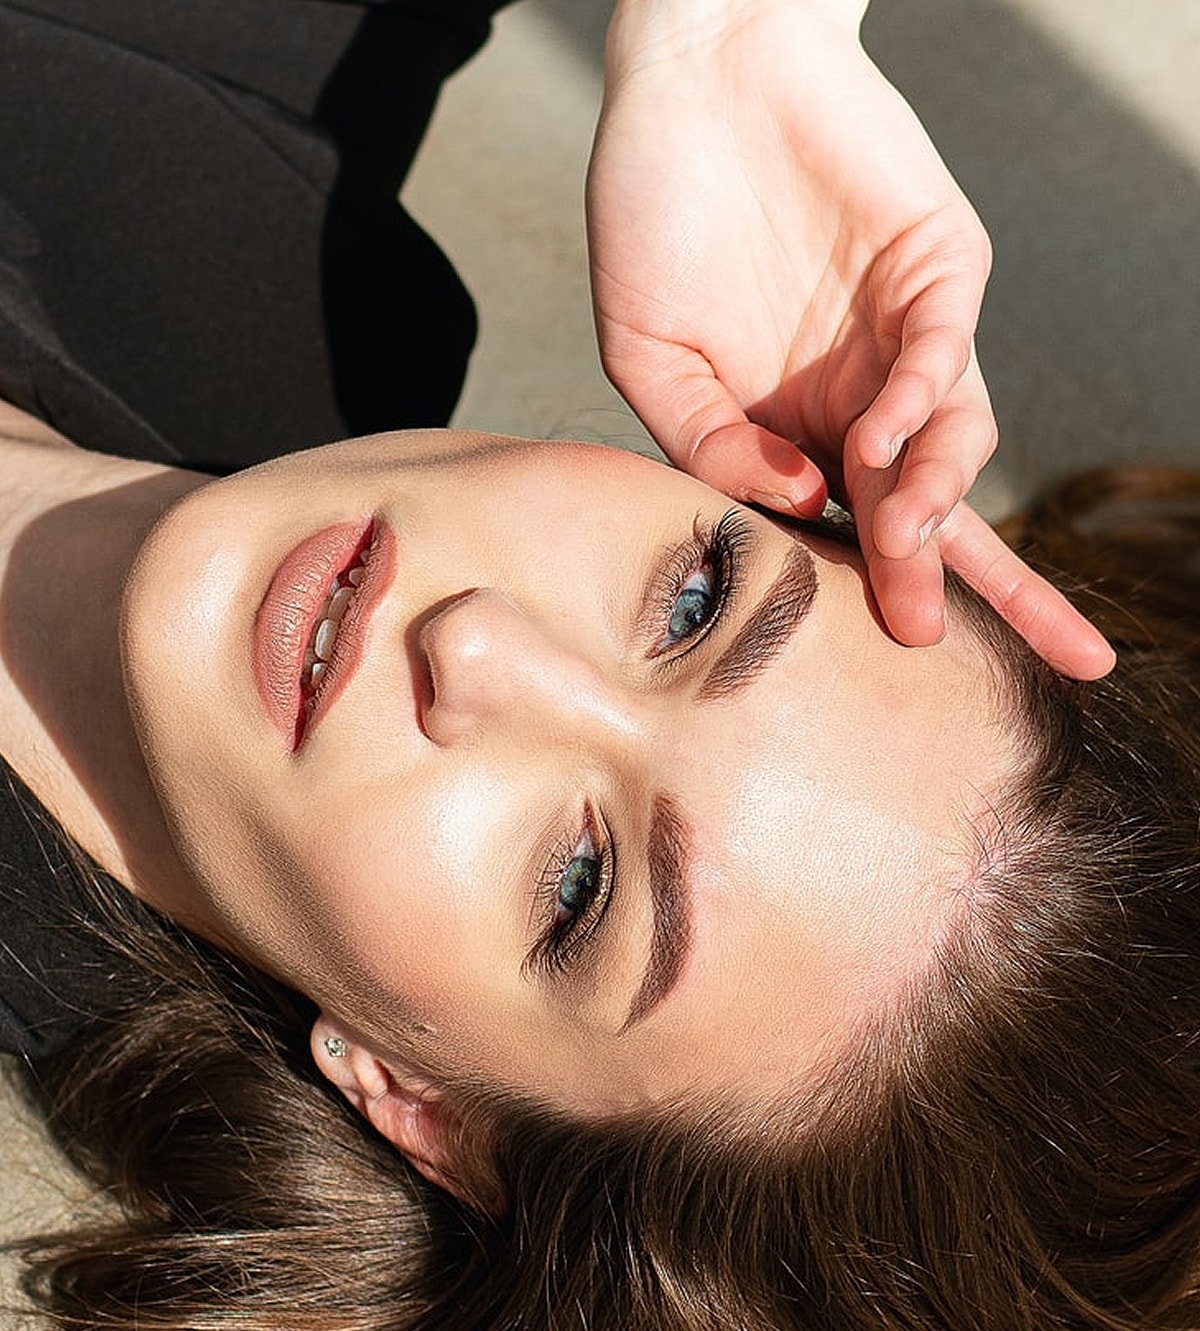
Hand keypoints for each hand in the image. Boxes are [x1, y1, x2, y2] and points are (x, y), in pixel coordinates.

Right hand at [587, 0, 1113, 677]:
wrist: (689, 76)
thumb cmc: (655, 215)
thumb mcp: (649, 356)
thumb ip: (707, 441)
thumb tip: (792, 503)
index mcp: (793, 433)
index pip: (847, 532)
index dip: (874, 595)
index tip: (886, 655)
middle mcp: (860, 400)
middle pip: (928, 513)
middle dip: (949, 582)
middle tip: (928, 641)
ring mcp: (904, 337)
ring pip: (951, 444)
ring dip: (930, 502)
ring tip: (906, 544)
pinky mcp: (939, 265)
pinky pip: (946, 351)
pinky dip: (921, 402)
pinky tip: (882, 438)